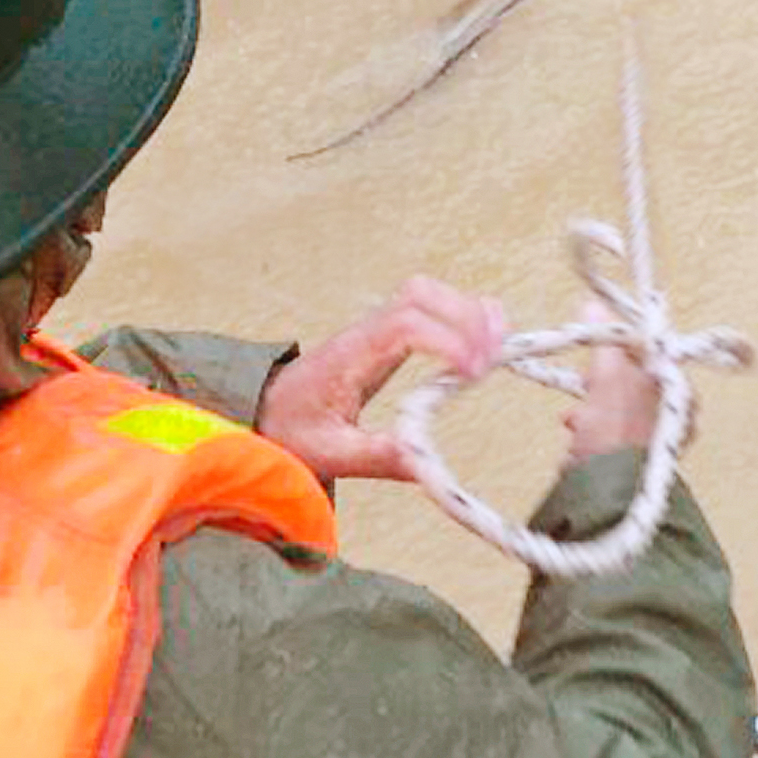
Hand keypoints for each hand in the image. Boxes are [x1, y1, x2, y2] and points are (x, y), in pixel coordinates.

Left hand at [258, 278, 508, 482]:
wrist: (259, 415)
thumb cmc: (290, 432)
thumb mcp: (331, 455)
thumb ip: (379, 457)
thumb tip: (427, 464)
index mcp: (350, 357)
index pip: (406, 326)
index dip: (448, 340)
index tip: (473, 373)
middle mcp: (364, 334)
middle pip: (420, 295)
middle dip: (465, 316)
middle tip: (494, 355)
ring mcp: (374, 330)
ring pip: (425, 294)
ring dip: (466, 311)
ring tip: (498, 345)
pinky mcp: (384, 336)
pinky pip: (424, 307)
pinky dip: (458, 316)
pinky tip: (479, 341)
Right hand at [565, 318, 665, 457]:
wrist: (609, 488)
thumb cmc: (616, 428)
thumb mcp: (608, 374)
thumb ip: (604, 340)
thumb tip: (593, 306)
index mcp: (677, 386)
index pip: (650, 353)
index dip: (621, 347)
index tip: (597, 349)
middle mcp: (675, 413)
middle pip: (633, 381)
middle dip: (601, 380)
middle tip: (584, 381)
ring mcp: (657, 439)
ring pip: (620, 408)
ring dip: (593, 407)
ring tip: (574, 416)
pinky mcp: (637, 461)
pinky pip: (614, 434)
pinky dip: (594, 430)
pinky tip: (577, 435)